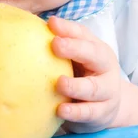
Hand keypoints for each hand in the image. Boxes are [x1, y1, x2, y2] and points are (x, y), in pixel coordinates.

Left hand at [49, 17, 121, 133]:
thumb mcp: (77, 57)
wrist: (108, 105)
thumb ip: (60, 42)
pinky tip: (61, 110)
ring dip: (76, 85)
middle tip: (55, 44)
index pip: (83, 35)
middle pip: (94, 55)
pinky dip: (76, 112)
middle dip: (75, 48)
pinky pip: (89, 112)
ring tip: (60, 83)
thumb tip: (29, 26)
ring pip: (94, 88)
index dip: (67, 29)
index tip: (51, 24)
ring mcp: (107, 91)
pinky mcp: (103, 113)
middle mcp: (105, 67)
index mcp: (97, 49)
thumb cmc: (84, 73)